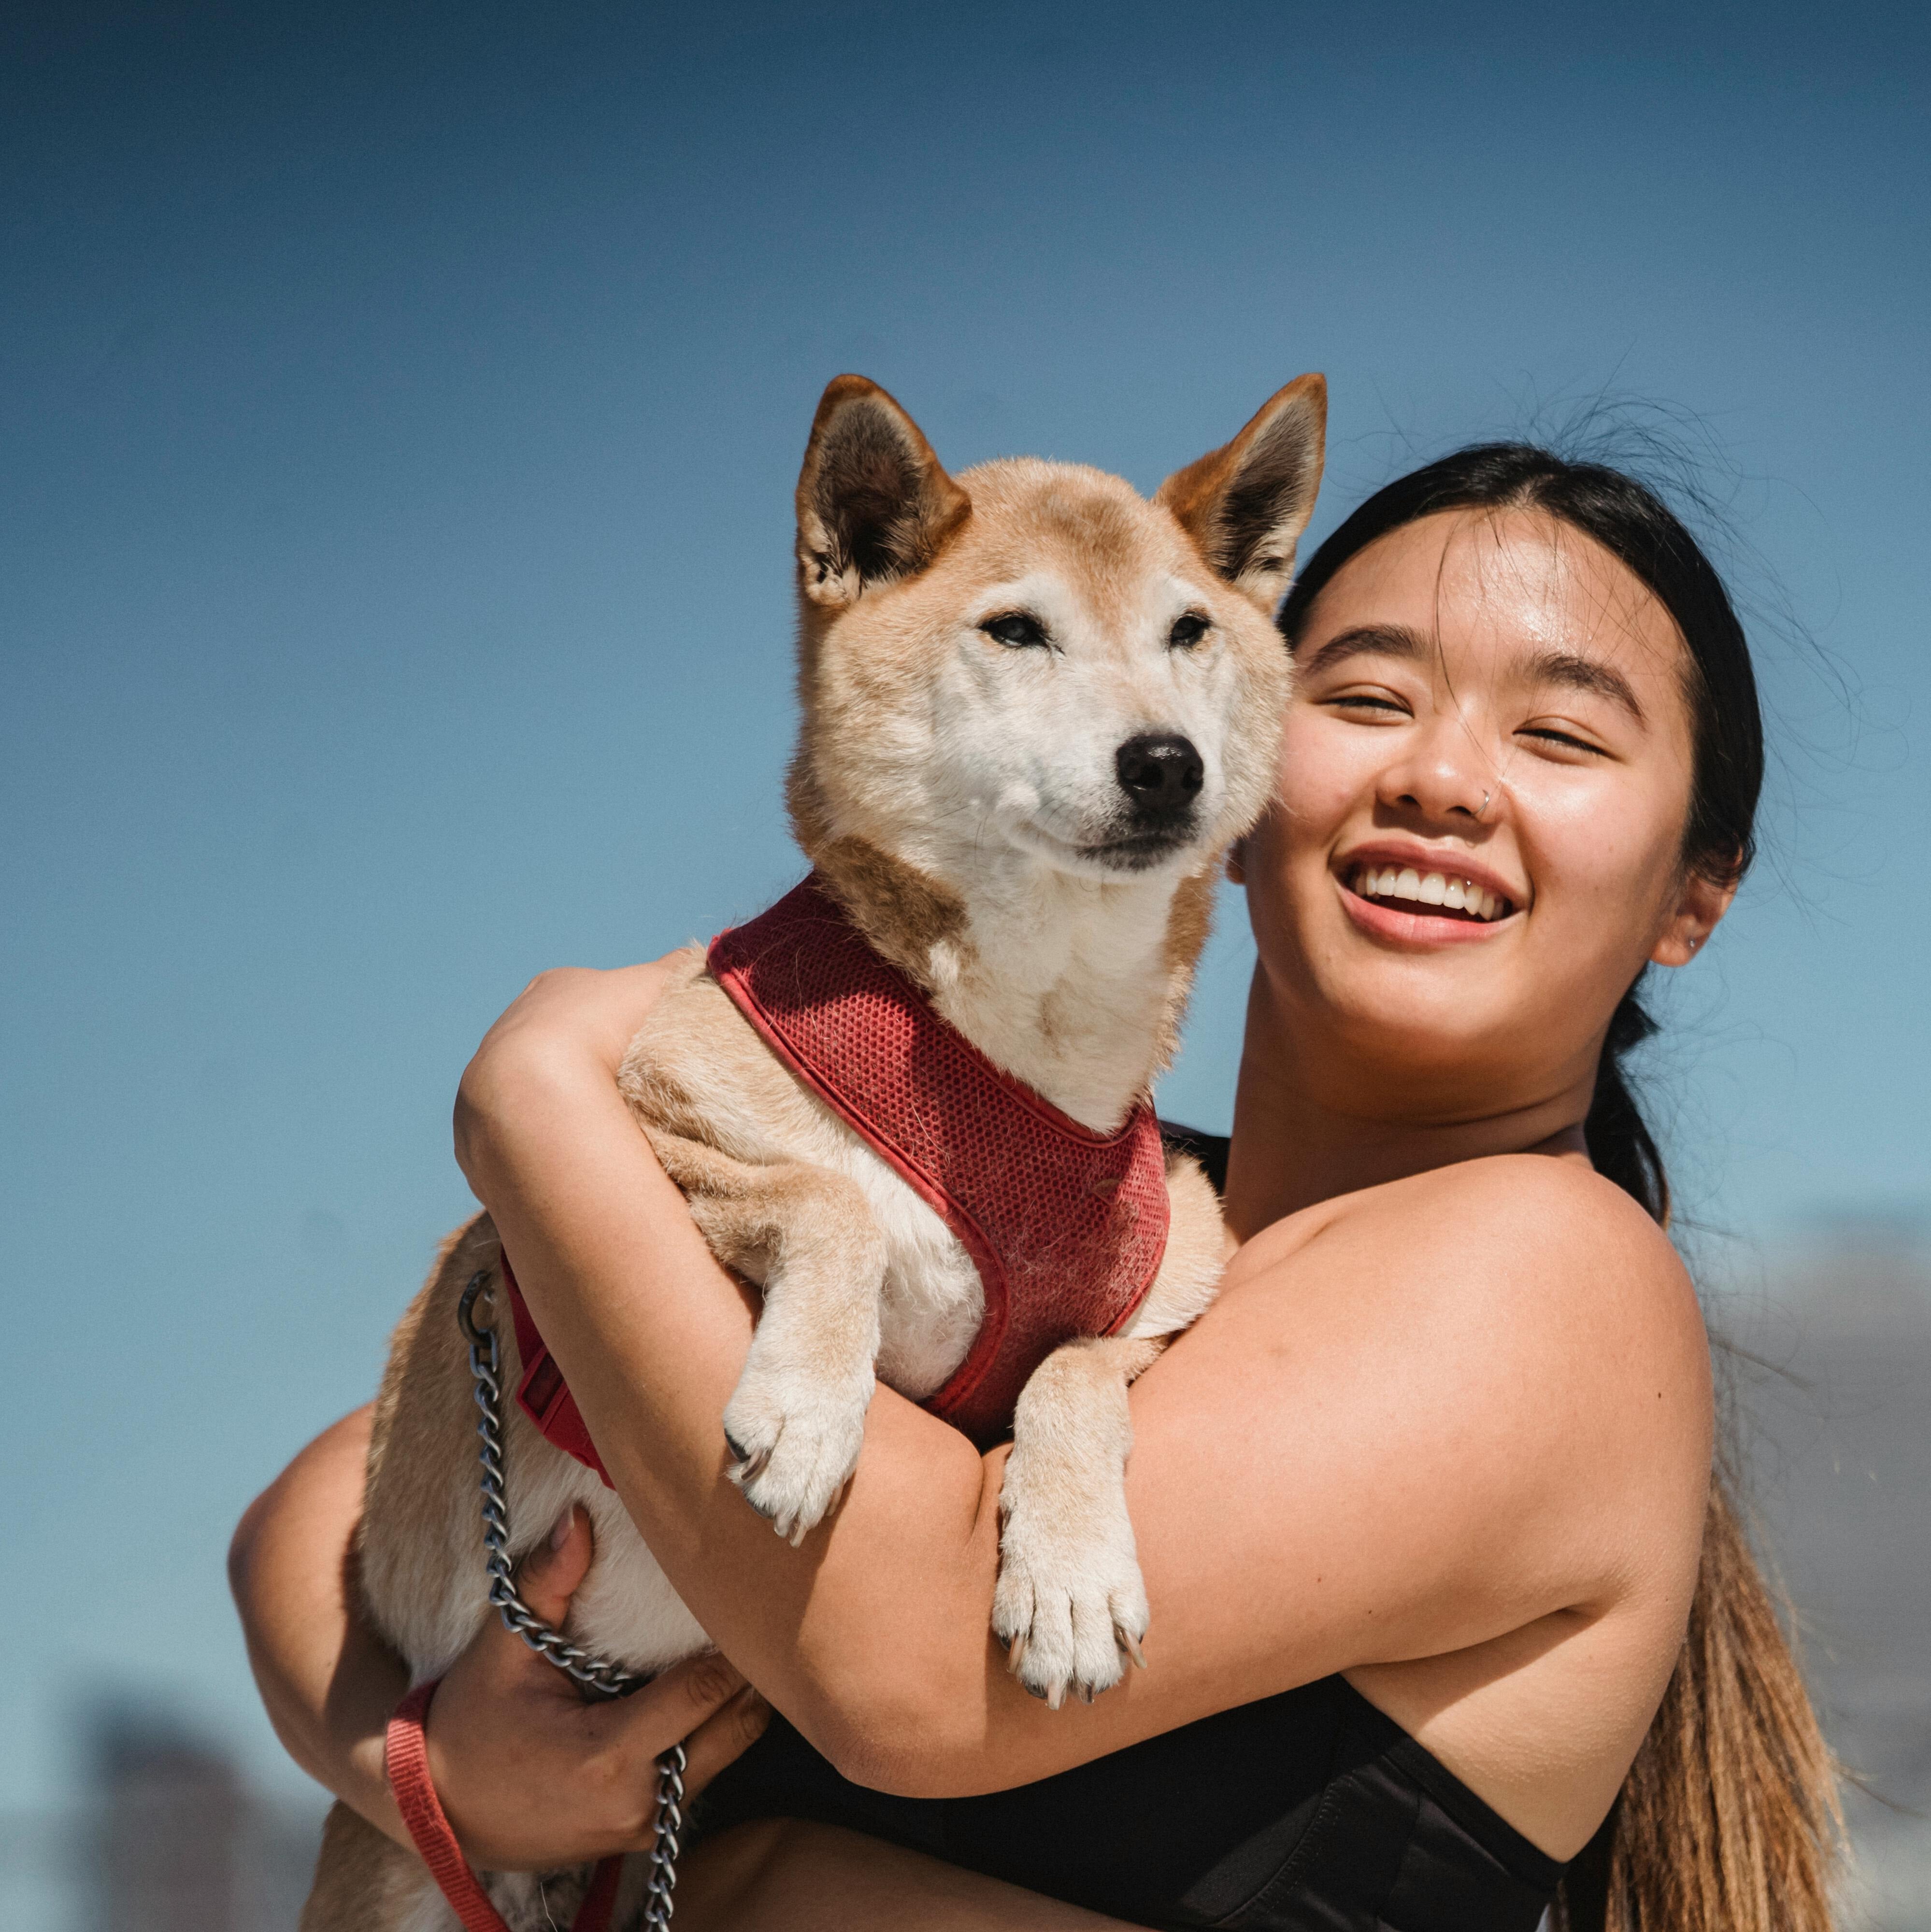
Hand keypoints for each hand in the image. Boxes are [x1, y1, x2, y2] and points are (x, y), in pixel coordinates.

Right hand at [425, 1505, 769, 1870]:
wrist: (444, 1810)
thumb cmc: (475, 1721)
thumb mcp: (503, 1647)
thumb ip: (546, 1581)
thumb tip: (578, 1516)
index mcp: (606, 1756)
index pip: (705, 1690)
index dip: (736, 1640)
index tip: (751, 1592)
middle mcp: (638, 1800)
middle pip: (737, 1723)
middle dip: (754, 1668)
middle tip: (760, 1608)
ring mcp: (646, 1826)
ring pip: (733, 1751)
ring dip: (740, 1700)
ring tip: (741, 1640)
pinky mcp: (648, 1835)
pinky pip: (708, 1773)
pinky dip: (717, 1730)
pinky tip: (710, 1687)